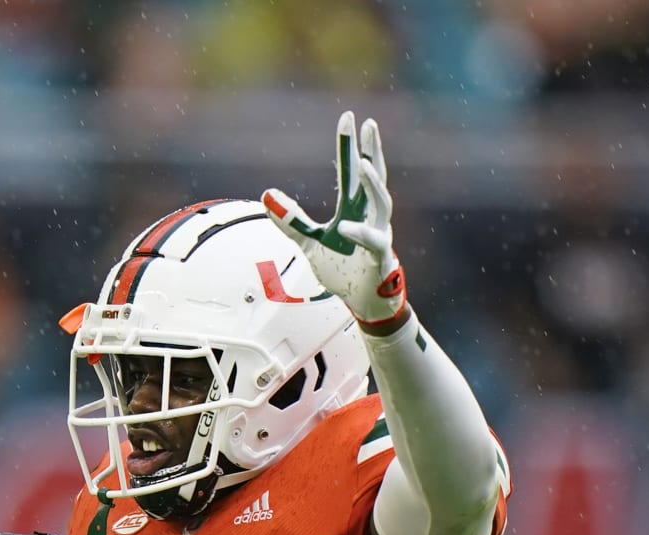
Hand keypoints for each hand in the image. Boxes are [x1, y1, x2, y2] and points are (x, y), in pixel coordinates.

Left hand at [263, 111, 407, 333]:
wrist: (364, 303)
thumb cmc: (344, 270)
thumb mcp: (309, 243)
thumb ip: (291, 220)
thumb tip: (266, 194)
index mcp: (354, 209)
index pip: (351, 171)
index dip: (349, 145)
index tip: (349, 117)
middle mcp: (369, 216)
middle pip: (374, 176)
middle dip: (371, 150)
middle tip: (367, 123)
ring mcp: (378, 234)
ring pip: (381, 202)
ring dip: (372, 183)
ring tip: (361, 163)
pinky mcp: (380, 257)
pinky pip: (374, 242)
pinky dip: (360, 234)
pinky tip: (346, 227)